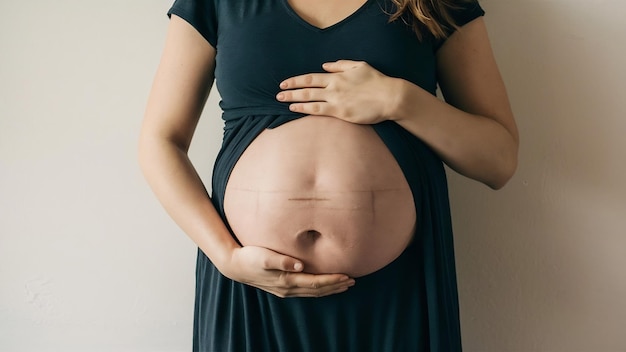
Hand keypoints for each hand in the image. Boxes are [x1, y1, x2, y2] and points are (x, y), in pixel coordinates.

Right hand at [224, 246, 354, 297]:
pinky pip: (306, 291)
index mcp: (286, 280)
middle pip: (317, 290)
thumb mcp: (264, 255)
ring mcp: (285, 290)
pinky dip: (319, 289)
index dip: (332, 280)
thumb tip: (300, 264)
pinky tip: (324, 286)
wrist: (234, 266)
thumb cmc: (249, 257)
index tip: (347, 276)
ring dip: (329, 289)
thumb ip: (282, 260)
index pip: (315, 282)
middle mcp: (288, 288)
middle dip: (336, 286)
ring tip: (344, 285)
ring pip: (313, 292)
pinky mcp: (282, 287)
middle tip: (353, 281)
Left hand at [277, 60, 398, 123]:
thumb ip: (341, 64)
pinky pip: (318, 110)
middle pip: (306, 87)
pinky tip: (294, 108)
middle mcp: (334, 86)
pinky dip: (304, 108)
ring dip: (293, 98)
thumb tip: (325, 65)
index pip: (311, 77)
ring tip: (281, 100)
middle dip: (290, 89)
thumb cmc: (377, 82)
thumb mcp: (359, 66)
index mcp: (337, 76)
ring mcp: (336, 99)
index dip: (296, 80)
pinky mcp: (340, 112)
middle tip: (278, 93)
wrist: (390, 97)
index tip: (285, 82)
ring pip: (309, 98)